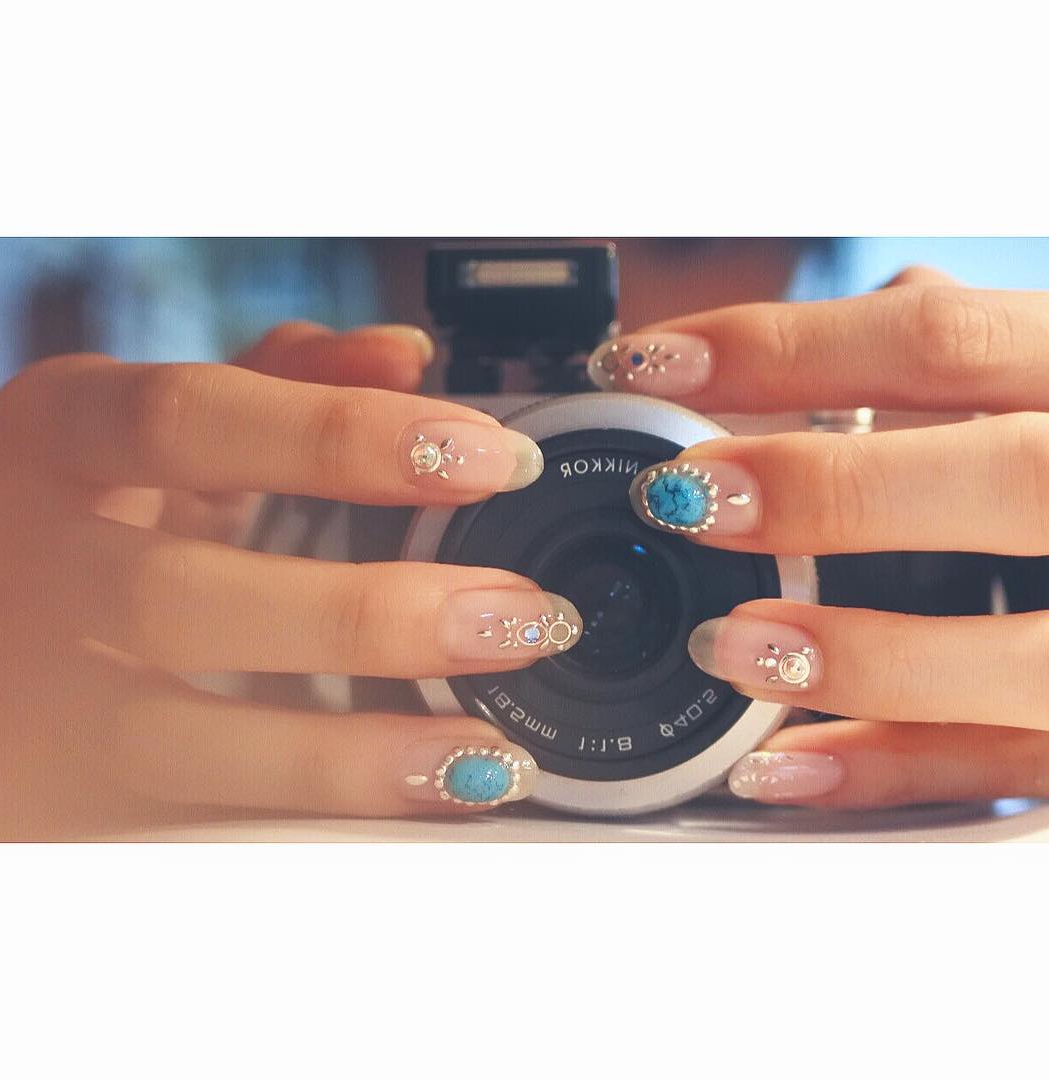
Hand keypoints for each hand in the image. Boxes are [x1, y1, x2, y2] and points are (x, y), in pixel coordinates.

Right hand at [0, 322, 580, 837]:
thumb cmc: (86, 513)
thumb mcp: (157, 430)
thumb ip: (280, 382)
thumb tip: (407, 356)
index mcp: (65, 433)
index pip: (198, 418)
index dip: (348, 437)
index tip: (493, 460)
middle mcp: (34, 561)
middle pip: (188, 597)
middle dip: (371, 617)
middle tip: (526, 619)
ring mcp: (40, 696)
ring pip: (188, 739)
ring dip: (356, 752)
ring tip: (490, 755)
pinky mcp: (64, 800)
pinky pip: (204, 818)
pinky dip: (319, 814)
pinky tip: (416, 802)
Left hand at [588, 267, 1048, 807]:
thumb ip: (1007, 348)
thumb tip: (893, 294)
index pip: (941, 337)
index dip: (783, 345)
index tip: (658, 354)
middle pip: (994, 476)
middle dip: (827, 487)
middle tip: (687, 494)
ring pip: (1023, 656)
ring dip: (863, 654)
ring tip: (731, 649)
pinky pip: (1020, 771)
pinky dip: (898, 770)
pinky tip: (788, 767)